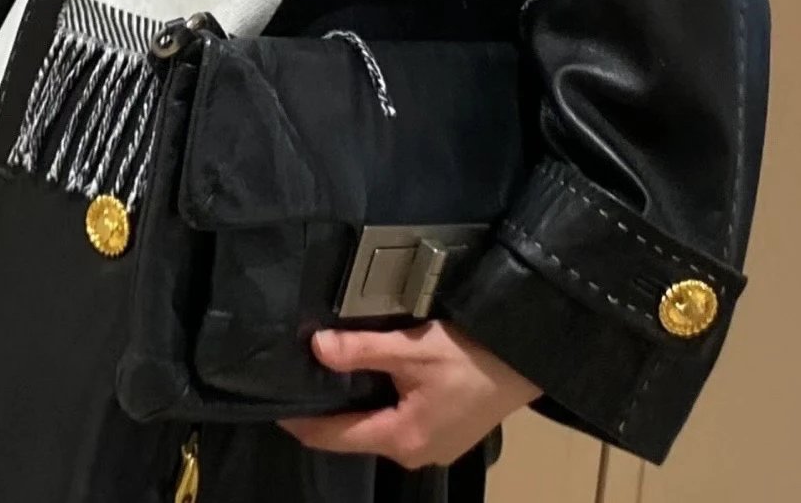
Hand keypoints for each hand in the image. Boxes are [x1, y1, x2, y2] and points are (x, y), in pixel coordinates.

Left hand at [278, 323, 542, 470]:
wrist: (528, 357)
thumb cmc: (472, 355)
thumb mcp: (413, 348)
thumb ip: (363, 350)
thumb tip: (315, 347)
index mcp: (401, 439)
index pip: (334, 438)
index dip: (300, 421)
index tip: (273, 403)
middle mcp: (412, 452)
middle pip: (354, 434)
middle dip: (325, 410)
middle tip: (298, 376)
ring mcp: (431, 446)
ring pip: (376, 428)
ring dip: (353, 404)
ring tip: (325, 372)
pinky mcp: (445, 432)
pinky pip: (397, 422)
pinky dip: (378, 403)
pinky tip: (369, 377)